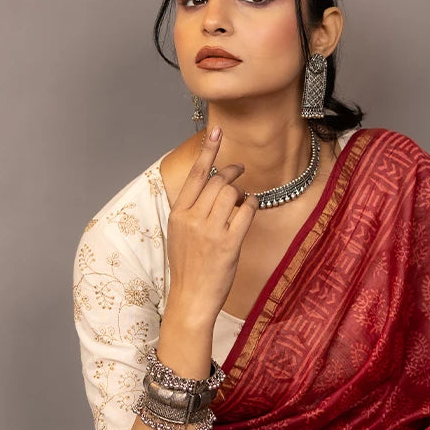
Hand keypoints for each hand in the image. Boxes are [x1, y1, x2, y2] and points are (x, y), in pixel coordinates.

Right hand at [166, 127, 258, 324]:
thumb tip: (209, 188)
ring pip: (232, 193)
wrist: (191, 298)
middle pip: (217, 182)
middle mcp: (193, 219)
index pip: (194, 176)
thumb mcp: (179, 235)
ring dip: (241, 191)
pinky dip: (252, 205)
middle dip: (231, 172)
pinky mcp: (229, 244)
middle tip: (239, 170)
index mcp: (178, 214)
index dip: (208, 151)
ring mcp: (211, 231)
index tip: (216, 131)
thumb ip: (191, 211)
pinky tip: (251, 207)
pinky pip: (246, 212)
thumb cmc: (188, 267)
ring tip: (242, 199)